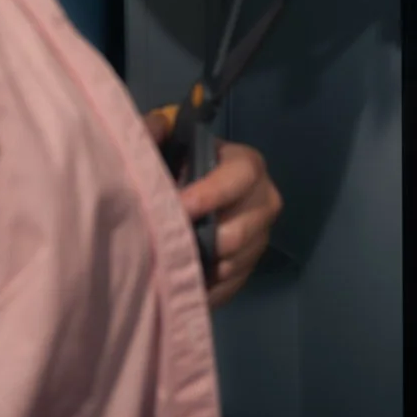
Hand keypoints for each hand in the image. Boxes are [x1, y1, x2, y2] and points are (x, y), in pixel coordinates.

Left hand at [144, 109, 283, 307]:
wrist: (179, 201)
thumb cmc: (173, 167)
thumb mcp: (162, 144)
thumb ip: (153, 133)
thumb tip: (154, 127)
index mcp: (244, 164)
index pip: (242, 175)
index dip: (213, 193)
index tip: (180, 208)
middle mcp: (263, 198)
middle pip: (245, 226)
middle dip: (209, 238)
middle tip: (173, 243)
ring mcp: (260, 235)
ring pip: (239, 259)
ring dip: (207, 265)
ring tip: (176, 263)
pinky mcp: (250, 266)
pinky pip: (233, 285)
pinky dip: (208, 289)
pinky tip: (185, 283)